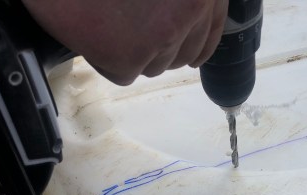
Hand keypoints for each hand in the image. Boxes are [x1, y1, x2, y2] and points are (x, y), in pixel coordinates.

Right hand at [23, 0, 227, 84]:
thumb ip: (175, 0)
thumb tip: (185, 26)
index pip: (212, 24)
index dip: (201, 41)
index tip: (195, 54)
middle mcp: (190, 8)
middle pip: (183, 51)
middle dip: (161, 48)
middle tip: (131, 29)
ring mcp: (164, 35)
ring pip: (156, 66)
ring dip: (134, 53)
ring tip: (108, 23)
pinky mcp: (131, 58)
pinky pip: (125, 74)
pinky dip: (108, 61)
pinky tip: (94, 35)